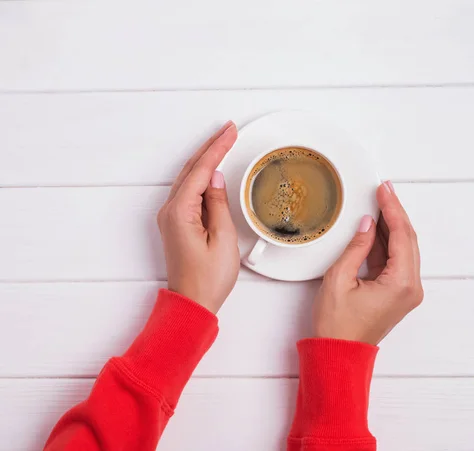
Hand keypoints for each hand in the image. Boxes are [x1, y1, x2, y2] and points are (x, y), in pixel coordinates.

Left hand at [157, 121, 239, 313]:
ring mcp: (171, 217)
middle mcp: (170, 211)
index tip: (230, 132)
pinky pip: (187, 191)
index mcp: (180, 213)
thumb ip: (218, 204)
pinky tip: (210, 170)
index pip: (200, 171)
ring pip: (187, 178)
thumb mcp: (223, 239)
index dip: (217, 149)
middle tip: (228, 130)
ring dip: (204, 159)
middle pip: (190, 169)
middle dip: (210, 147)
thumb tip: (215, 179)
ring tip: (222, 142)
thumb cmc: (207, 279)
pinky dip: (200, 175)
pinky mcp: (176, 224)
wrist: (192, 303)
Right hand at [313, 181, 422, 344]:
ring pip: (403, 248)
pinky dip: (387, 242)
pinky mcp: (397, 292)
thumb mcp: (338, 279)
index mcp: (401, 284)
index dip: (392, 209)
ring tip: (379, 202)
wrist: (338, 354)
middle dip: (395, 212)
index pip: (401, 235)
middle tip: (384, 190)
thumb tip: (367, 223)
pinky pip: (396, 260)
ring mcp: (406, 291)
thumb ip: (356, 247)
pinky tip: (376, 227)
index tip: (384, 190)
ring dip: (392, 225)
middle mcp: (411, 287)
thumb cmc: (337, 326)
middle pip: (408, 239)